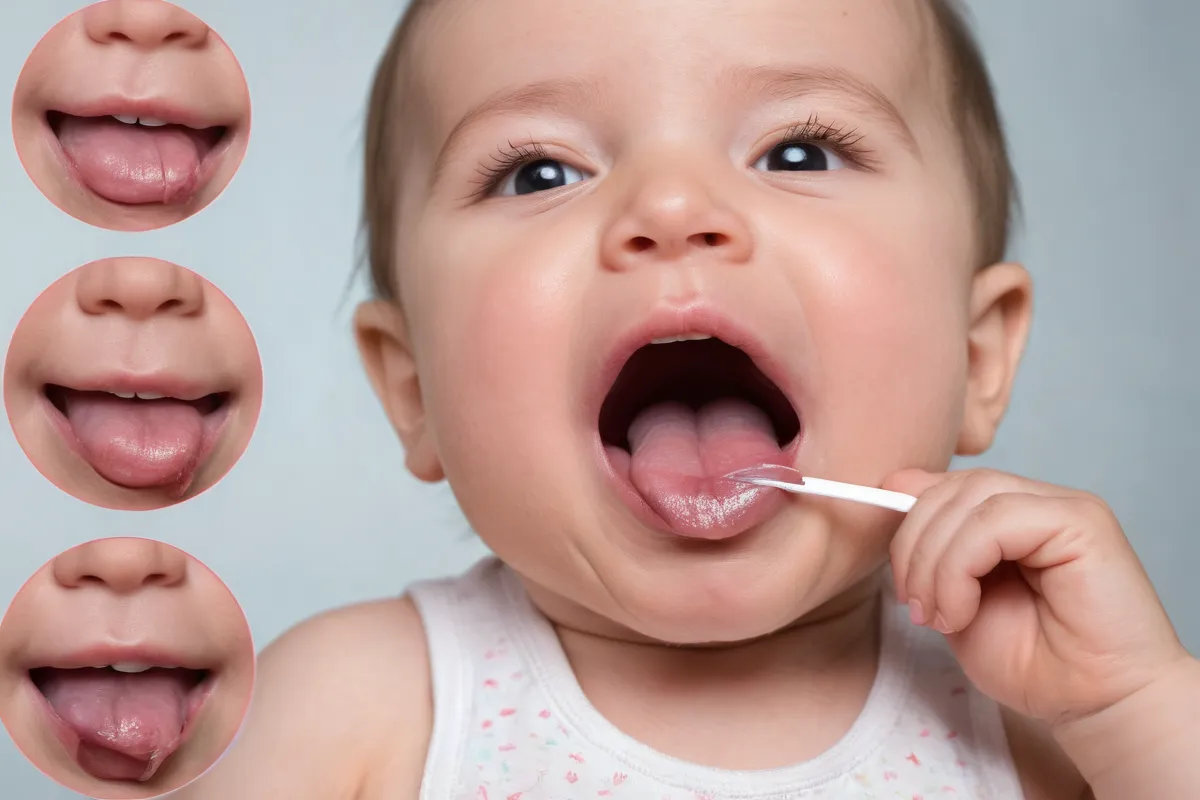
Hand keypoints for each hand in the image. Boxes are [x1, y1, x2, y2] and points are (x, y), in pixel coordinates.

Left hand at [885, 468, 1189, 730]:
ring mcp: (1063, 507)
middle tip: (914, 605)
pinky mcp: (1081, 522)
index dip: (909, 523)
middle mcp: (1038, 502)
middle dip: (914, 545)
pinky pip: (996, 520)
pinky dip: (960, 566)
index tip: (899, 580)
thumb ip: (932, 550)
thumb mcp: (955, 600)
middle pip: (952, 487)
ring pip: (971, 498)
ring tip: (937, 615)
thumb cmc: (1034, 663)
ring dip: (935, 561)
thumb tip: (894, 485)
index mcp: (1010, 515)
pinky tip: (962, 612)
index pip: (944, 486)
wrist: (1096, 707)